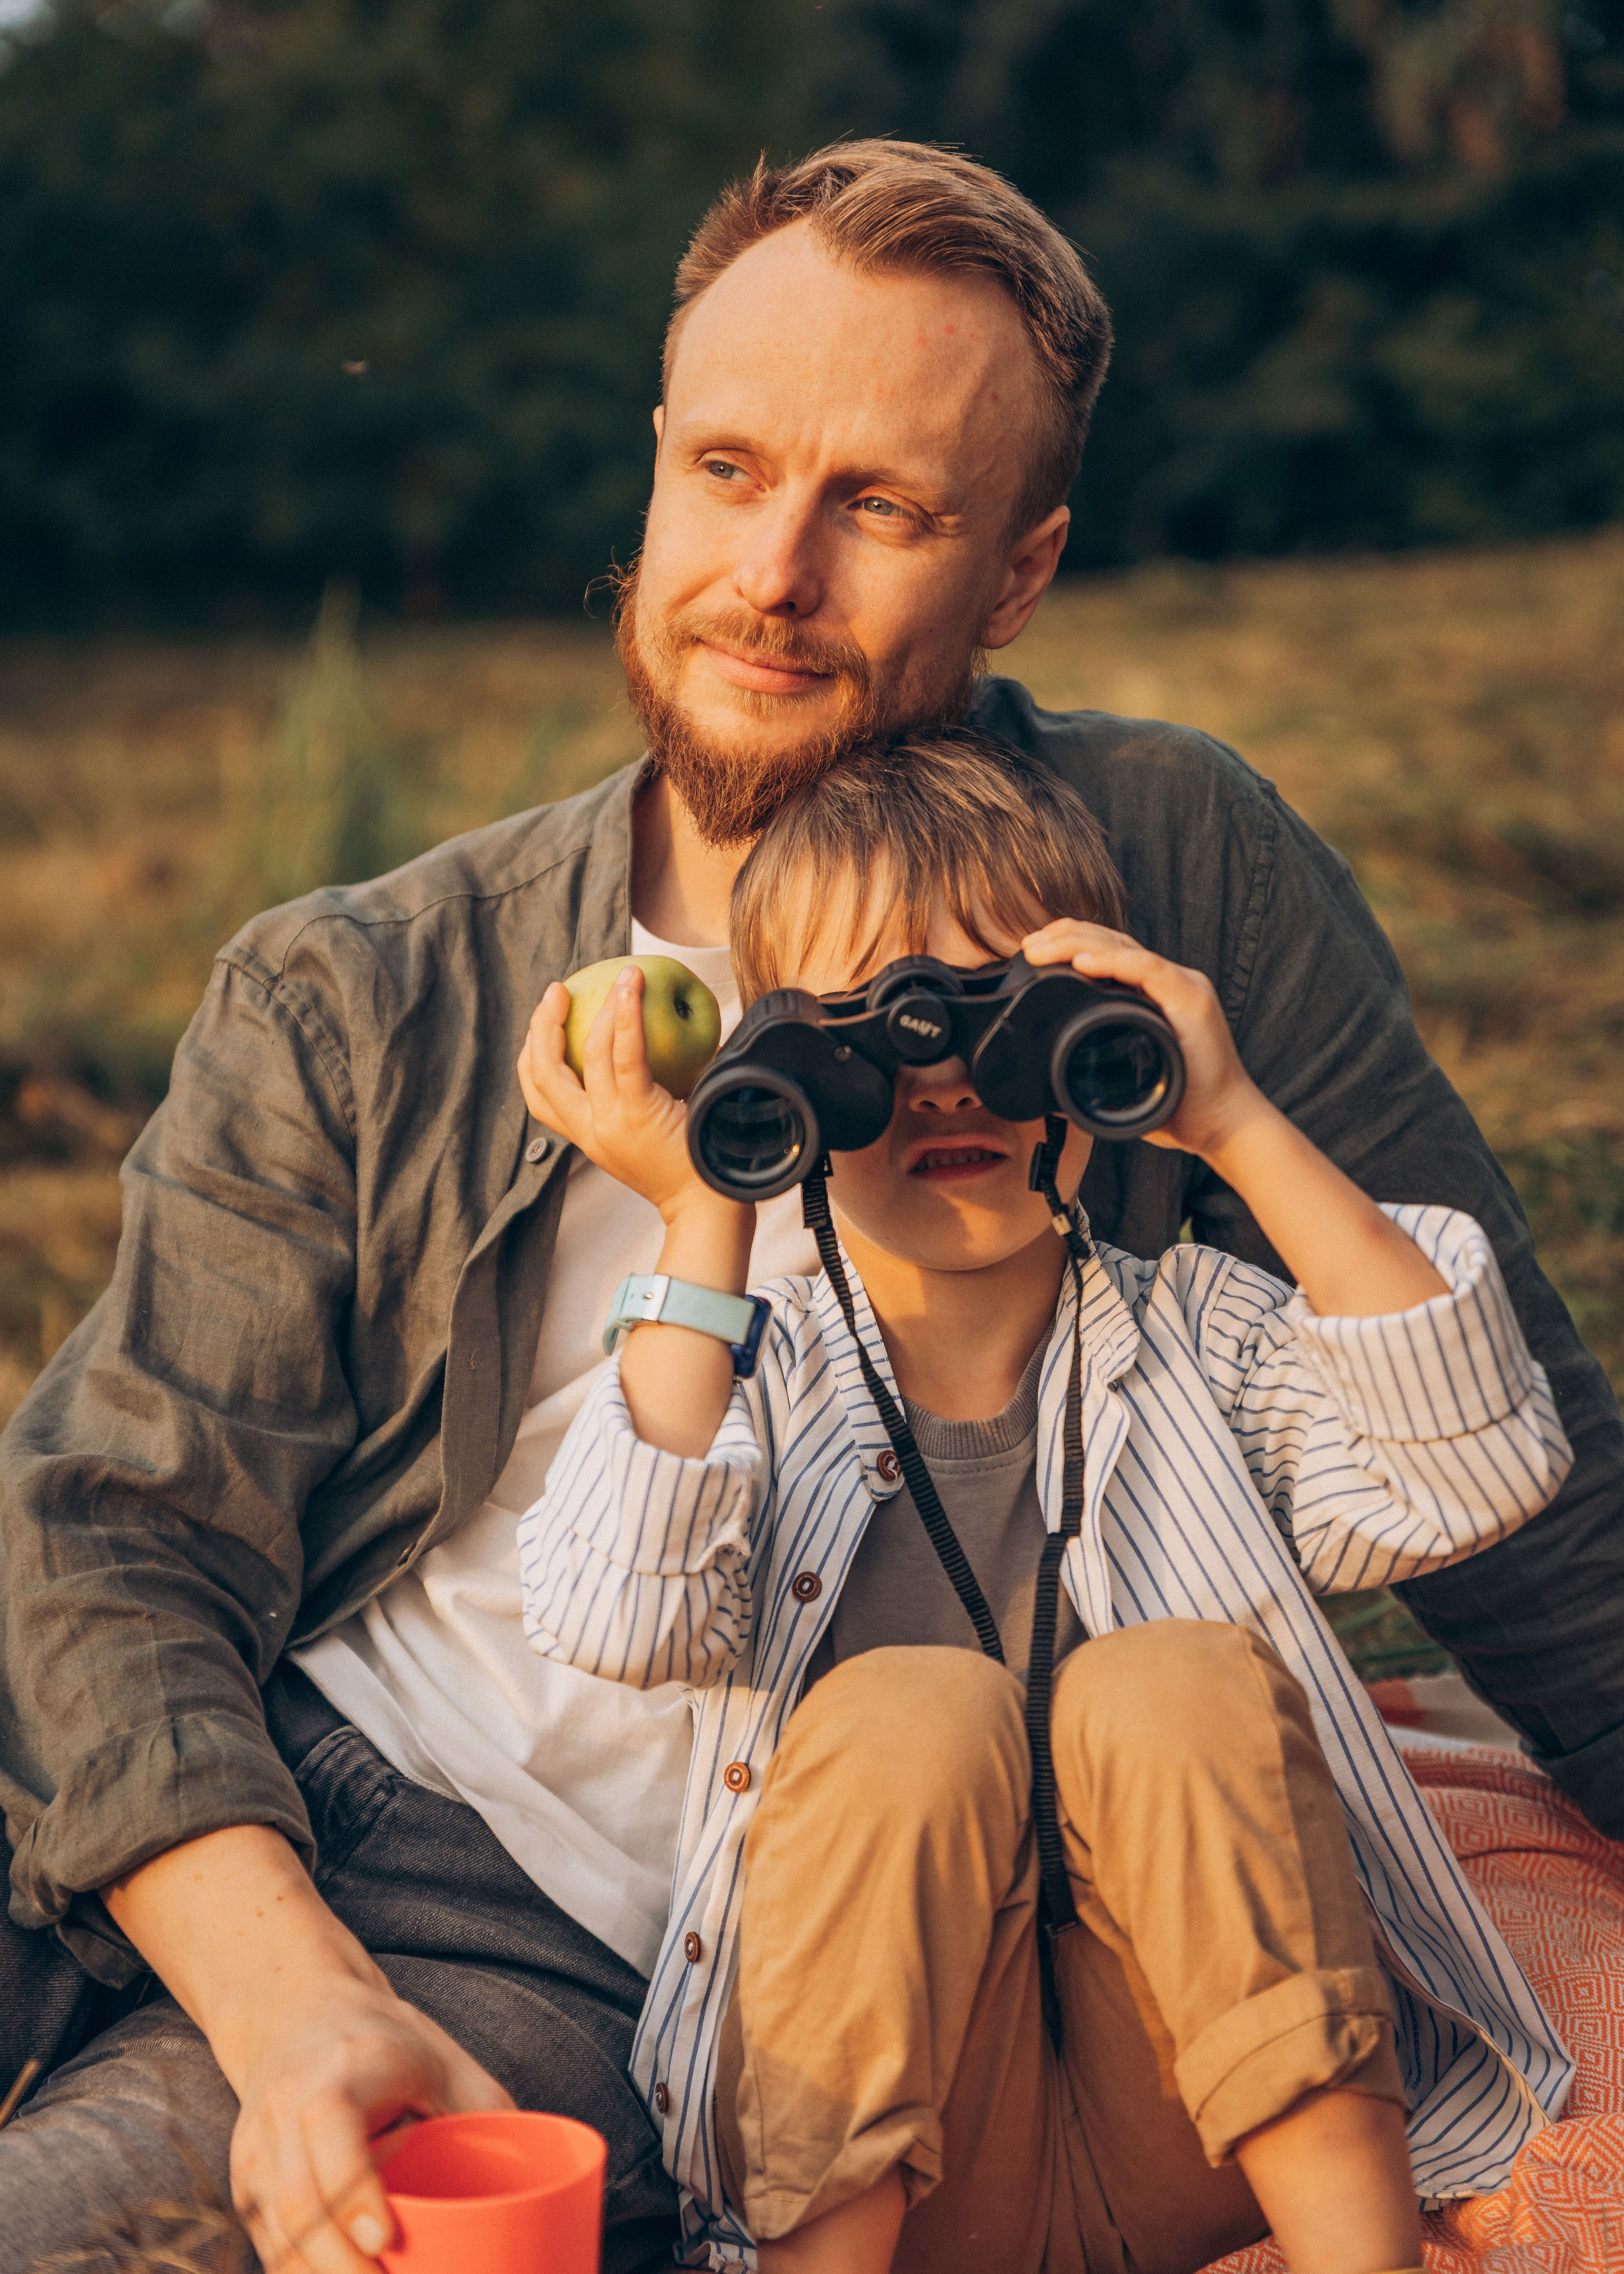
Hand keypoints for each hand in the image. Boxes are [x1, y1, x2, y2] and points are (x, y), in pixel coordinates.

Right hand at [102, 1825, 513, 2273]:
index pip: (331, 2131)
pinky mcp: (244, 2186)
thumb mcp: (442, 2058)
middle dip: (342, 2268)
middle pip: (298, 2205)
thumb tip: (543, 2186)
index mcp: (342, 2070)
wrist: (295, 2012)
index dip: (353, 2190)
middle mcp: (285, 2109)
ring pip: (277, 2238)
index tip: (384, 2239)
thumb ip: (487, 2115)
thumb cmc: (381, 2040)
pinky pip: (269, 2247)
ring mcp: (256, 2151)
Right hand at [517, 965, 744, 1230]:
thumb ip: (636, 1102)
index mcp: (587, 1139)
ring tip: (621, 975)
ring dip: (601, 1008)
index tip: (541, 1024)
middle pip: (543, 1075)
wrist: (711, 1206)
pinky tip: (633, 987)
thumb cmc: (692, 1166)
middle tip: (556, 991)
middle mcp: (590, 1132)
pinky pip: (626, 1055)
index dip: (531, 1056)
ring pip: (588, 1055)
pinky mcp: (638, 1113)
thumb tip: (646, 1052)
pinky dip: (626, 1016)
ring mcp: (610, 1123)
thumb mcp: (648, 1136)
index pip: (539, 1098)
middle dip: (542, 1027)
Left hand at [1020, 919, 1271, 1165]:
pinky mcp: (1192, 1001)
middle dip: (1065, 937)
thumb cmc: (1181, 1104)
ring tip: (1041, 949)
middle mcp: (1171, 982)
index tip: (1035, 950)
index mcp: (1156, 994)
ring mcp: (1184, 988)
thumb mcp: (1128, 1076)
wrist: (1224, 1123)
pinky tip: (1081, 963)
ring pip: (1125, 948)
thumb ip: (1102, 1063)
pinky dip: (1111, 963)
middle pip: (1113, 942)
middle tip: (1028, 946)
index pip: (1110, 953)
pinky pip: (1147, 970)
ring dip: (1078, 944)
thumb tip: (1058, 1080)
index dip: (1071, 943)